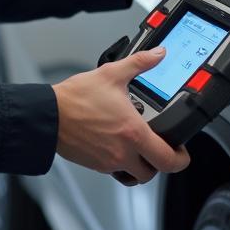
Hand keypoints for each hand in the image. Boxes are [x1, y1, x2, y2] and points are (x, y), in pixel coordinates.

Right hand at [52, 48, 189, 184]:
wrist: (48, 114)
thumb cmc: (75, 98)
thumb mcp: (112, 74)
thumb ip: (140, 63)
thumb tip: (158, 55)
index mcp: (133, 133)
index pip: (167, 159)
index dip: (180, 159)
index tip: (181, 151)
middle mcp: (122, 152)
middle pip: (152, 173)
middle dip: (159, 164)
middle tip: (159, 149)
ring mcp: (108, 162)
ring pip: (133, 174)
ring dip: (139, 164)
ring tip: (137, 145)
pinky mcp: (94, 164)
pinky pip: (114, 170)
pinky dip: (120, 161)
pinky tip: (115, 142)